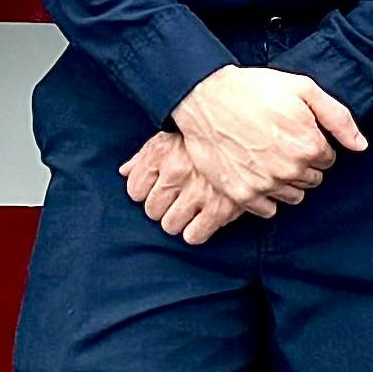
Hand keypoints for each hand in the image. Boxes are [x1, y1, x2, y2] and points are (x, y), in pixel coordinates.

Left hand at [119, 133, 252, 246]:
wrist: (248, 136)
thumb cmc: (205, 139)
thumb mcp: (171, 138)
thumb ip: (144, 156)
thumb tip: (124, 172)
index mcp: (161, 152)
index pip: (134, 189)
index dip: (145, 192)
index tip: (160, 188)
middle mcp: (176, 171)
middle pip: (152, 210)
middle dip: (163, 207)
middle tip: (178, 199)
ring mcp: (197, 191)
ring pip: (170, 225)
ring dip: (179, 221)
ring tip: (191, 208)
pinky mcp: (220, 208)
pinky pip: (193, 235)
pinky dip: (197, 232)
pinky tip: (204, 219)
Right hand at [169, 65, 367, 219]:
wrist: (204, 97)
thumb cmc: (254, 89)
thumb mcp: (303, 89)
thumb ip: (338, 118)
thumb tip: (361, 146)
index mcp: (308, 144)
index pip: (328, 159)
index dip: (314, 143)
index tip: (296, 131)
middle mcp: (289, 170)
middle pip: (313, 179)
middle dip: (302, 163)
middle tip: (280, 142)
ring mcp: (264, 185)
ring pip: (293, 197)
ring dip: (286, 181)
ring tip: (268, 157)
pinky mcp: (242, 195)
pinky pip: (268, 210)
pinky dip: (266, 196)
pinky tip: (256, 173)